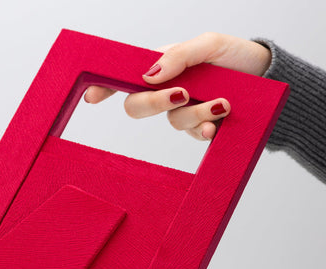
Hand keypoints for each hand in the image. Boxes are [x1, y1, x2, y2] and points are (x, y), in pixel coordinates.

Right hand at [84, 32, 271, 140]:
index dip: (104, 87)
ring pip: (171, 122)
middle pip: (137, 106)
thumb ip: (178, 56)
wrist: (266, 78)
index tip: (90, 95)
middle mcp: (166, 91)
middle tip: (181, 94)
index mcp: (162, 67)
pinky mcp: (198, 128)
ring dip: (196, 114)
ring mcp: (181, 111)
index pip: (126, 77)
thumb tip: (149, 75)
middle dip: (154, 103)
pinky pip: (191, 135)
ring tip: (223, 103)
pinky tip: (215, 127)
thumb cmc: (234, 56)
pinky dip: (203, 130)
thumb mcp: (209, 45)